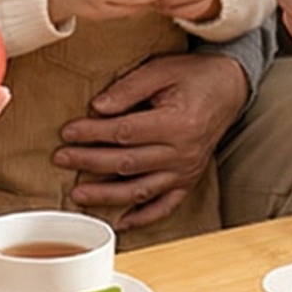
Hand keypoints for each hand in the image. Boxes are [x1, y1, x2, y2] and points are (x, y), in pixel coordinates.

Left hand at [56, 53, 247, 229]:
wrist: (230, 88)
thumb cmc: (193, 77)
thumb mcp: (161, 70)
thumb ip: (129, 88)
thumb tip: (97, 108)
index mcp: (177, 123)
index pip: (125, 133)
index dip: (93, 133)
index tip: (67, 132)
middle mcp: (183, 153)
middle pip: (127, 163)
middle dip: (89, 162)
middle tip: (61, 158)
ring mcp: (186, 171)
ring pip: (140, 189)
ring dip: (106, 195)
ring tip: (78, 195)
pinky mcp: (188, 181)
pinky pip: (165, 206)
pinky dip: (143, 217)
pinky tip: (121, 222)